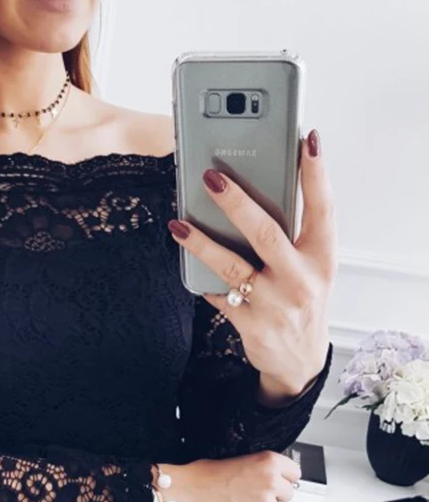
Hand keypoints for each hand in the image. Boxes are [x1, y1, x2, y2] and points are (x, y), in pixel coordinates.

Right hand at [156, 451, 301, 501]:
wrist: (181, 494)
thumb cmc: (197, 477)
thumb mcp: (232, 460)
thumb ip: (255, 469)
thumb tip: (264, 478)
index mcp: (266, 462)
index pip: (294, 472)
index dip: (282, 478)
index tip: (277, 481)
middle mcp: (270, 483)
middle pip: (288, 494)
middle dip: (272, 496)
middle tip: (252, 495)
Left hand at [167, 128, 337, 398]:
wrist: (298, 360)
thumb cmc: (302, 301)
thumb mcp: (311, 268)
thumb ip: (293, 237)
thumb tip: (254, 195)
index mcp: (322, 258)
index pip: (323, 209)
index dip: (316, 174)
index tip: (308, 140)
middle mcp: (302, 280)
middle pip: (266, 233)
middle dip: (236, 202)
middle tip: (210, 177)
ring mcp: (275, 304)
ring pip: (232, 266)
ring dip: (201, 242)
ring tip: (178, 223)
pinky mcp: (250, 325)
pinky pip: (218, 294)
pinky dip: (201, 278)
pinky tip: (187, 263)